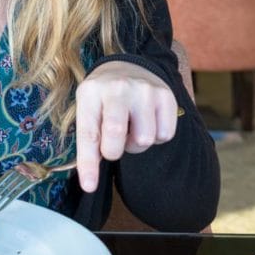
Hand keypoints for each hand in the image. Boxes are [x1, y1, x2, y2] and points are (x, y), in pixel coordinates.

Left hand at [74, 61, 179, 192]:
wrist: (126, 68)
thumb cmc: (102, 99)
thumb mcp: (88, 110)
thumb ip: (89, 141)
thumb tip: (89, 182)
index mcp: (90, 93)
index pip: (88, 133)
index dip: (88, 163)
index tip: (89, 186)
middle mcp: (117, 88)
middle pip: (117, 133)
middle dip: (114, 150)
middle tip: (113, 144)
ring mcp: (144, 90)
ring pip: (145, 139)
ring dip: (136, 144)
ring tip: (130, 129)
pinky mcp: (166, 95)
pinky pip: (165, 135)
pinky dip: (156, 137)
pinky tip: (146, 122)